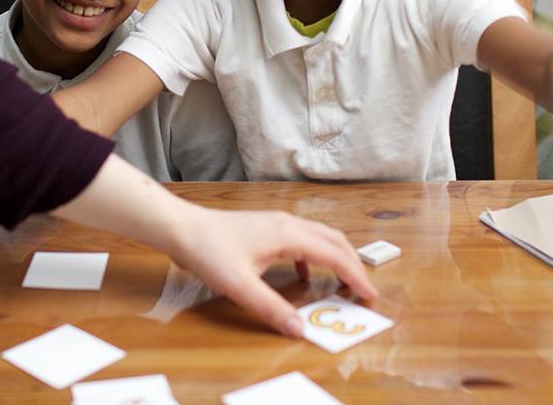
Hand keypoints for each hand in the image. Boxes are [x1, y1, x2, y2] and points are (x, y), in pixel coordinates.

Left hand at [52, 154, 377, 336]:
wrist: (182, 227)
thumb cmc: (209, 251)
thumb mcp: (240, 286)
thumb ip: (271, 308)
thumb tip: (300, 329)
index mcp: (289, 235)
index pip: (335, 256)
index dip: (356, 277)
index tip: (370, 297)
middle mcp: (289, 224)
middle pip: (335, 241)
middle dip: (353, 265)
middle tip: (363, 291)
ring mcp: (278, 223)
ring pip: (320, 237)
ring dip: (336, 257)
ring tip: (342, 281)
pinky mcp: (266, 227)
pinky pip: (302, 238)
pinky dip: (314, 254)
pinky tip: (303, 272)